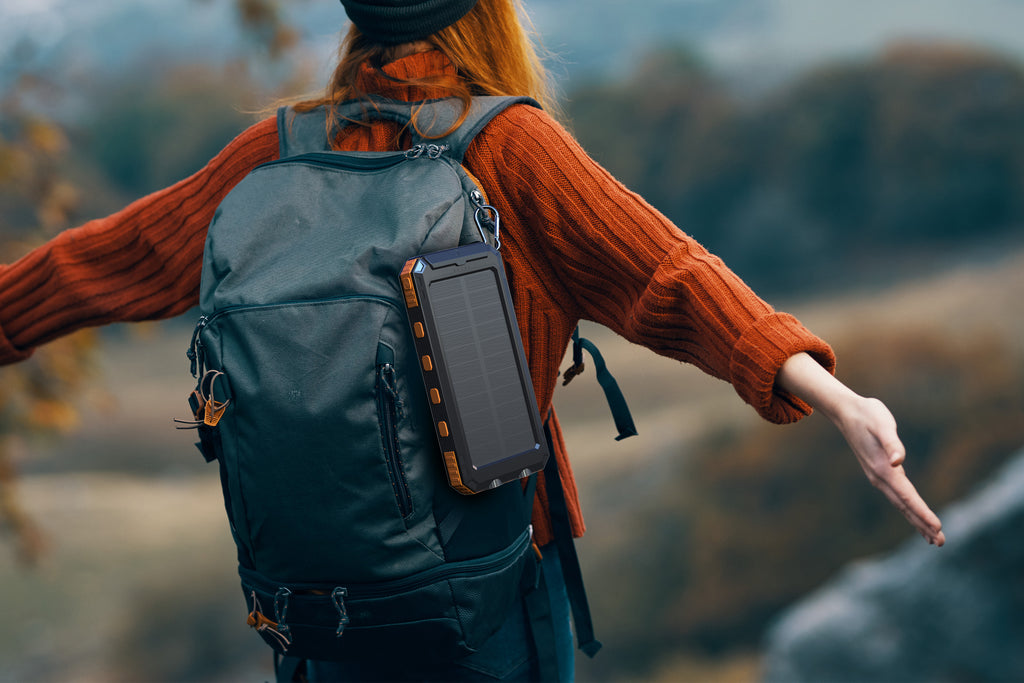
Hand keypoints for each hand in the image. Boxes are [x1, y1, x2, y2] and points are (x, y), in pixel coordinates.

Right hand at [778, 353, 945, 545]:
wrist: (847, 412)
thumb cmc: (868, 415)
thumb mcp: (882, 424)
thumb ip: (891, 442)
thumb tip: (899, 461)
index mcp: (883, 469)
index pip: (907, 496)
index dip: (922, 512)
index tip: (937, 527)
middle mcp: (880, 477)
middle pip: (904, 507)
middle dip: (922, 524)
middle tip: (940, 543)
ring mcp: (878, 477)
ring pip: (901, 504)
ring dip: (916, 521)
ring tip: (932, 537)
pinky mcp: (880, 473)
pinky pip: (898, 496)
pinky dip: (909, 509)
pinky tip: (915, 513)